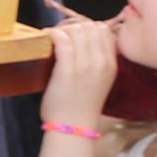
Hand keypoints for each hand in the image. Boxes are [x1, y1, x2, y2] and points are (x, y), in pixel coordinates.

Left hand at [42, 7, 120, 122]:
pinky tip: (46, 37)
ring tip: (53, 37)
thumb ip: (97, 61)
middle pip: (90, 27)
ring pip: (77, 30)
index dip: (87, 27)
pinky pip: (62, 39)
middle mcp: (101, 62)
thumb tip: (82, 41)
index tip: (74, 35)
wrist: (74, 129)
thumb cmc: (82, 108)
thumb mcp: (100, 82)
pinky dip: (52, 34)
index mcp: (111, 65)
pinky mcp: (68, 69)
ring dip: (62, 30)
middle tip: (60, 35)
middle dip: (73, 27)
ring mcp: (85, 65)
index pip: (103, 30)